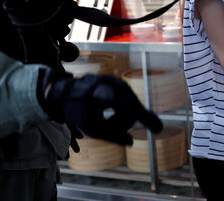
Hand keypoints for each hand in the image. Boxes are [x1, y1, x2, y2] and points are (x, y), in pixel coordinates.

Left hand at [42, 73, 162, 145]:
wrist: (65, 92)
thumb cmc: (76, 109)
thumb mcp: (91, 127)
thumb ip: (112, 136)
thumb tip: (131, 142)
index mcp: (104, 95)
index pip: (130, 107)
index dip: (145, 118)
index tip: (159, 128)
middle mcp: (113, 84)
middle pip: (131, 110)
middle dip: (124, 123)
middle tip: (110, 130)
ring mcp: (117, 81)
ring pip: (131, 105)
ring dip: (123, 117)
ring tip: (107, 120)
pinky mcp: (118, 82)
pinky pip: (128, 99)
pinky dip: (122, 109)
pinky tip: (110, 111)